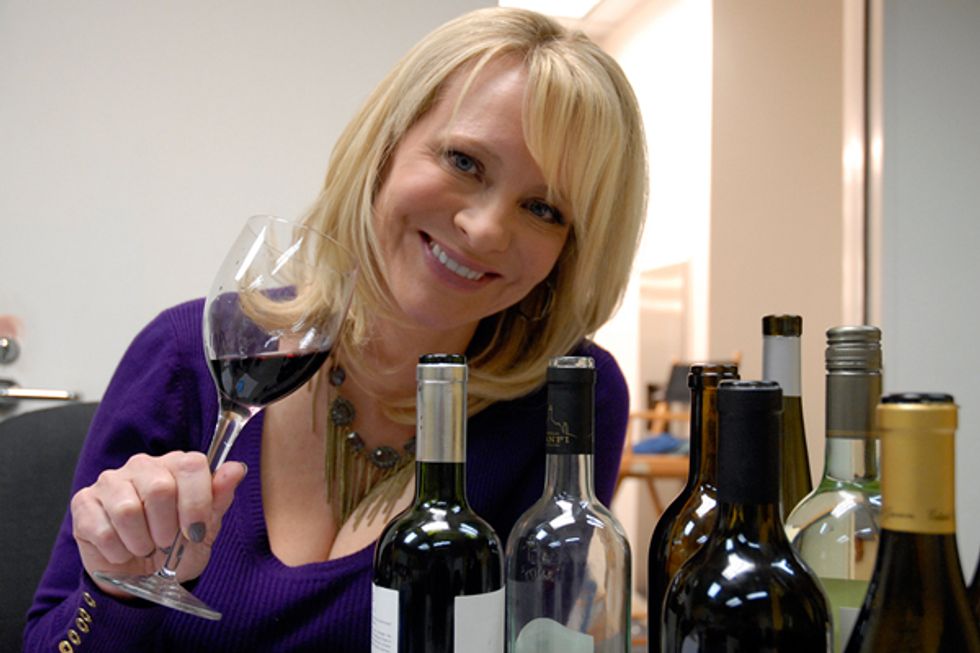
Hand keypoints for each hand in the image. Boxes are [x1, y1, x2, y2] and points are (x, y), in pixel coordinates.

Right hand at [70, 451, 246, 598]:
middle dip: (167, 527)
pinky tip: (122, 552)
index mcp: (177, 465)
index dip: (196, 503)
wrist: (142, 579)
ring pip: (128, 509)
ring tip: (144, 547)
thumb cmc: (176, 548)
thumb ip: (220, 498)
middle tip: (166, 542)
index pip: (191, 465)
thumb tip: (236, 469)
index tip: (195, 530)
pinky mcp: (84, 502)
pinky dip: (117, 551)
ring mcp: (110, 481)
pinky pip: (101, 529)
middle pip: (160, 488)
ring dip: (141, 541)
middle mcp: (143, 465)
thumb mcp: (205, 528)